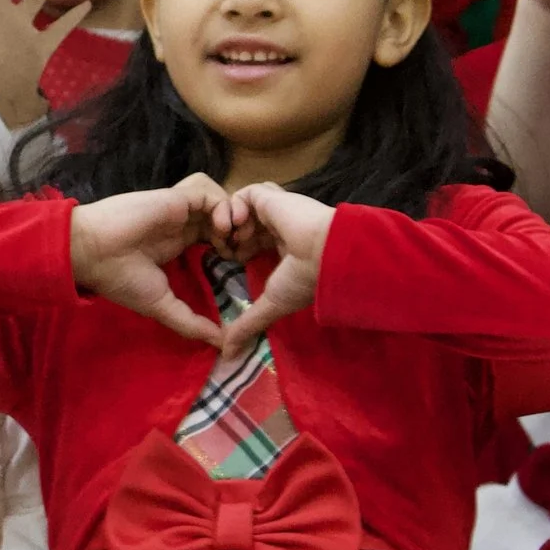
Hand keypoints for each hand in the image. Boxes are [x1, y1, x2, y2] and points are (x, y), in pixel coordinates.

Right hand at [69, 174, 235, 345]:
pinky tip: (219, 228)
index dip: (231, 246)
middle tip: (241, 251)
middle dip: (239, 230)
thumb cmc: (121, 278)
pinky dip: (221, 205)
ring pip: (219, 199)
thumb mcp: (161, 306)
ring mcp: (179, 209)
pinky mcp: (175, 197)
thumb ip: (191, 322)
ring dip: (232, 215)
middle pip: (223, 215)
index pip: (215, 236)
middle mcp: (182, 223)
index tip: (236, 265)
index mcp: (179, 243)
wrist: (93, 253)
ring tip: (230, 239)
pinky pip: (208, 192)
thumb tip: (222, 345)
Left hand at [219, 183, 334, 358]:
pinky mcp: (272, 196)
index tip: (230, 262)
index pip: (250, 244)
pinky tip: (240, 224)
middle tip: (224, 250)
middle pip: (243, 225)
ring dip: (231, 222)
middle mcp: (278, 227)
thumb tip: (227, 355)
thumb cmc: (303, 278)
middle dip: (229, 237)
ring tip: (232, 237)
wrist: (325, 251)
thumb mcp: (271, 305)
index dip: (236, 251)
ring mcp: (275, 210)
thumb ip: (248, 325)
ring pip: (242, 208)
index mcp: (281, 248)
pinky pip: (244, 194)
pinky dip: (236, 207)